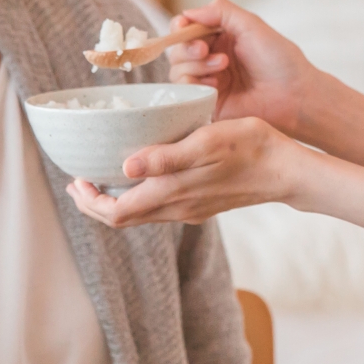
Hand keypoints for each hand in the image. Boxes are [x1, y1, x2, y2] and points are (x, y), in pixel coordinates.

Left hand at [64, 116, 309, 227]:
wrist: (287, 170)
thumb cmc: (250, 148)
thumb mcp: (207, 143)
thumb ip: (167, 158)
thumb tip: (126, 167)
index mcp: (173, 194)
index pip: (117, 212)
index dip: (90, 202)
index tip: (77, 181)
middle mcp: (178, 209)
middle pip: (124, 219)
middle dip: (95, 204)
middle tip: (78, 182)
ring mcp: (191, 209)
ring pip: (141, 215)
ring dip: (115, 202)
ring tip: (101, 178)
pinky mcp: (202, 205)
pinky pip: (159, 209)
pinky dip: (138, 198)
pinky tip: (141, 176)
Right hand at [165, 0, 316, 134]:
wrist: (294, 95)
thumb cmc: (280, 61)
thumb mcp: (251, 25)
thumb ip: (221, 12)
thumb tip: (187, 12)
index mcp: (221, 37)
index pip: (187, 28)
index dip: (180, 26)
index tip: (183, 26)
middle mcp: (211, 58)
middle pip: (177, 49)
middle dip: (187, 47)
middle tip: (205, 50)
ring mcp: (208, 82)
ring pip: (177, 70)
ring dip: (195, 64)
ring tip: (222, 65)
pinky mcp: (207, 103)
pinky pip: (184, 93)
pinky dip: (194, 83)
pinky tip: (216, 84)